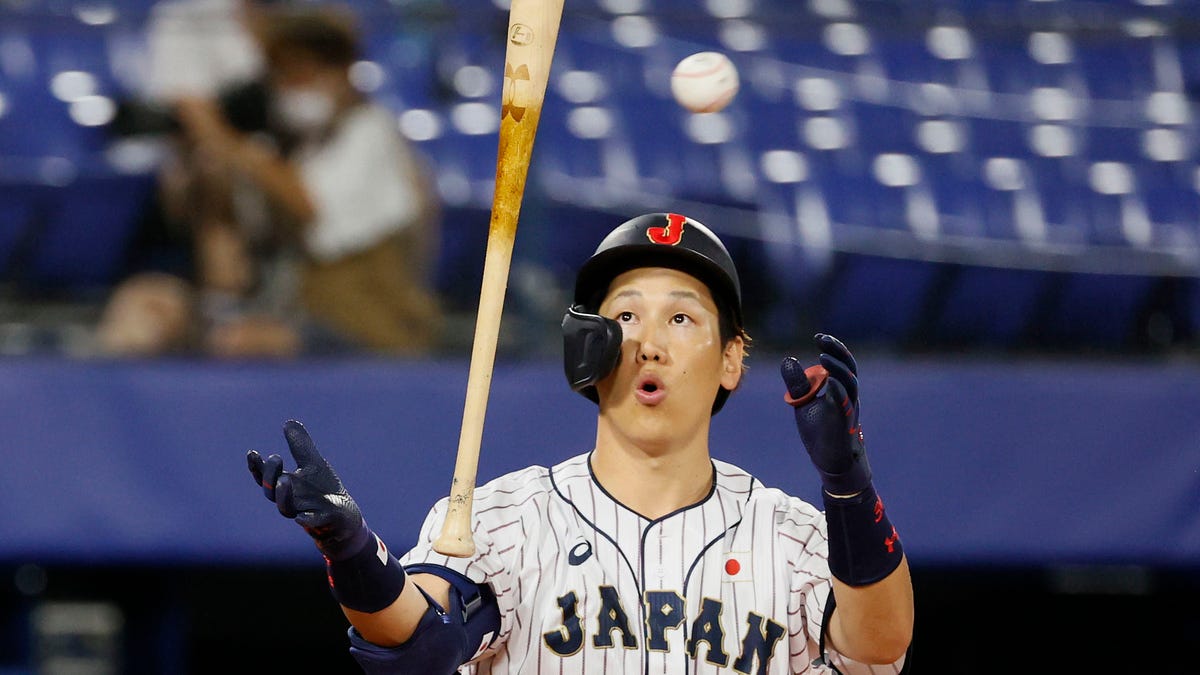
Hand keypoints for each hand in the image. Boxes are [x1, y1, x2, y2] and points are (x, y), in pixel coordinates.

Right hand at [248, 420, 369, 559]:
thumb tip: (288, 422)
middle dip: (270, 476)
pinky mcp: (324, 521)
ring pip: (287, 509)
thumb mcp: (313, 463)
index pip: (265, 477)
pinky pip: (313, 522)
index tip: (252, 452)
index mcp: (287, 486)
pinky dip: (307, 519)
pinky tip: (303, 516)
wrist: (343, 516)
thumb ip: (300, 445)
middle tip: (276, 458)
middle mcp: (291, 500)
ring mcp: (306, 512)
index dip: (256, 467)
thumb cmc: (323, 490)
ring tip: (284, 480)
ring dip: (283, 495)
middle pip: (272, 492)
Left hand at [781, 333, 871, 496]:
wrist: (830, 462)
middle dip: (838, 352)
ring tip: (823, 357)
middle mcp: (848, 397)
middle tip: (822, 338)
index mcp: (841, 390)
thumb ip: (798, 383)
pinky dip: (839, 393)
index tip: (819, 336)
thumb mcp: (804, 403)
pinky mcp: (843, 425)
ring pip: (850, 385)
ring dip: (837, 369)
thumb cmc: (821, 432)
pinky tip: (830, 382)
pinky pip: (845, 406)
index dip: (833, 348)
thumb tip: (788, 359)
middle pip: (849, 369)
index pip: (841, 364)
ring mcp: (848, 410)